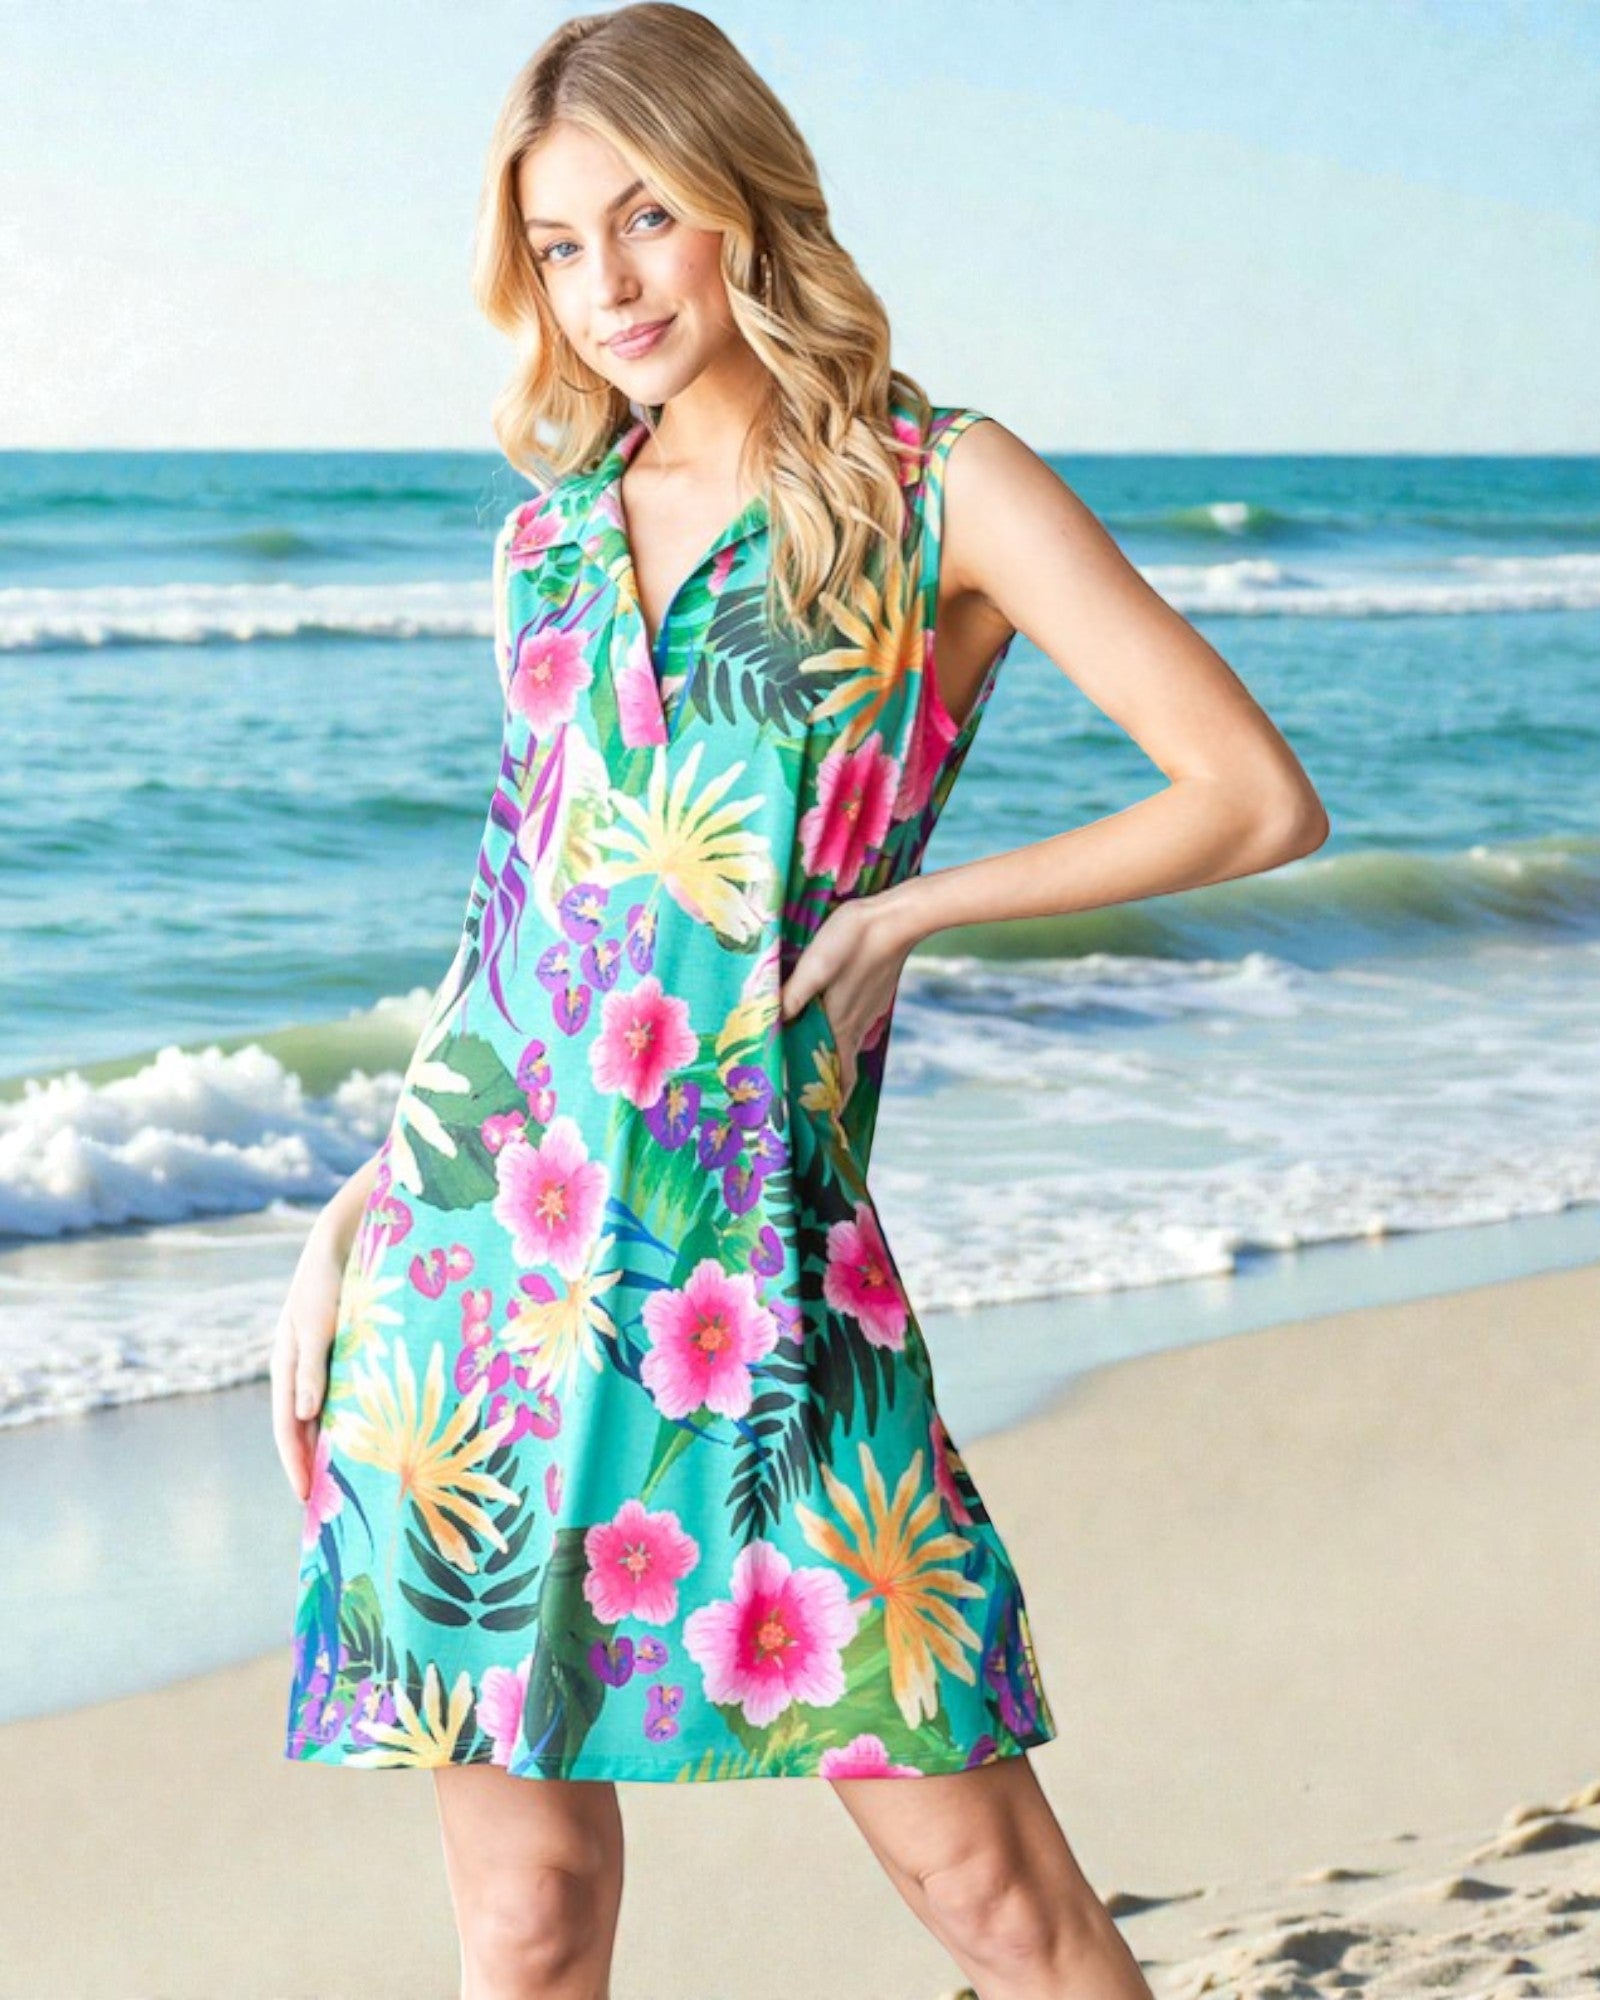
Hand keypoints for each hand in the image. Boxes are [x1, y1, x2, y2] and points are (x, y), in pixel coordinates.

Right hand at [269, 1220, 350, 1505]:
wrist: (346, 1238)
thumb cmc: (327, 1280)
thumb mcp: (317, 1324)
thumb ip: (312, 1368)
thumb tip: (305, 1416)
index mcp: (286, 1366)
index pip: (287, 1428)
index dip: (296, 1465)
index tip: (307, 1500)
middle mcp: (302, 1369)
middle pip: (305, 1428)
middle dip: (313, 1465)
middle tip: (330, 1507)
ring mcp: (323, 1362)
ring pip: (327, 1415)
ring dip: (334, 1445)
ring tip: (353, 1482)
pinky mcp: (345, 1351)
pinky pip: (347, 1395)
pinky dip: (354, 1419)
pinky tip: (373, 1435)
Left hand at [778, 889, 918, 1107]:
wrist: (897, 917)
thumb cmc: (853, 938)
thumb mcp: (816, 964)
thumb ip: (794, 994)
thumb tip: (771, 1023)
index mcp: (840, 1024)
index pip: (838, 1078)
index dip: (830, 1104)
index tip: (821, 1125)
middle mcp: (855, 1024)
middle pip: (841, 1069)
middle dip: (826, 1089)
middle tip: (808, 1105)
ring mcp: (867, 1010)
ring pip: (848, 1048)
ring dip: (833, 1064)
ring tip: (813, 1073)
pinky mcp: (873, 995)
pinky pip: (854, 1029)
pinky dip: (841, 1040)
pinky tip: (829, 1028)